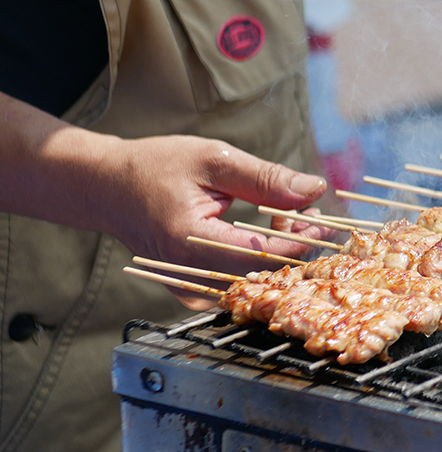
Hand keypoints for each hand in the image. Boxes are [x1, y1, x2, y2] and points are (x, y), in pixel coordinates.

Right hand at [94, 135, 336, 308]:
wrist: (108, 187)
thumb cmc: (158, 166)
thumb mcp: (215, 160)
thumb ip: (266, 179)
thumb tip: (314, 190)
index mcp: (191, 240)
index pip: (263, 255)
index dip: (301, 240)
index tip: (324, 221)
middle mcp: (188, 274)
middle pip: (262, 275)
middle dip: (295, 246)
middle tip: (306, 214)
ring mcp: (187, 289)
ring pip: (253, 284)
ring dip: (280, 256)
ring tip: (284, 218)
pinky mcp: (191, 292)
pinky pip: (237, 286)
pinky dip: (260, 264)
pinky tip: (265, 236)